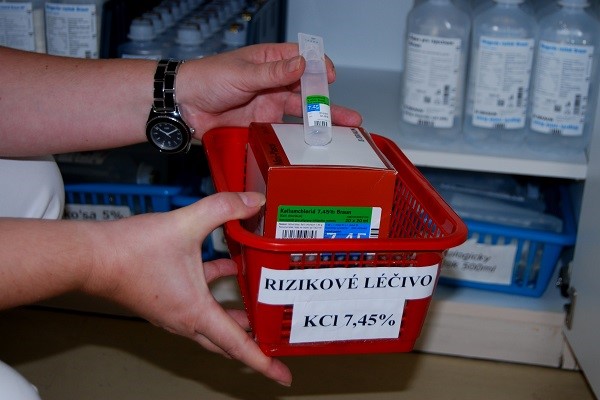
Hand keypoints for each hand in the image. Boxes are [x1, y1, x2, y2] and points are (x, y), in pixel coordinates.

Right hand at [83, 192, 291, 385]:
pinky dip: (213, 292)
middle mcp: (184, 319)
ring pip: (211, 323)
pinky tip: (224, 268)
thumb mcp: (186, 224)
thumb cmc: (130, 251)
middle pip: (226, 341)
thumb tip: (254, 202)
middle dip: (251, 343)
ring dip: (233, 318)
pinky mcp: (163, 299)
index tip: (283, 376)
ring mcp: (172, 312)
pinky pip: (196, 303)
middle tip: (272, 341)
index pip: (238, 345)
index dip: (264, 362)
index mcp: (195, 312)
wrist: (90, 257)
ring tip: (255, 307)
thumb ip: (223, 209)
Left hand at [176, 43, 362, 137]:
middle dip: (330, 103)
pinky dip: (299, 139)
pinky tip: (313, 146)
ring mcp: (269, 105)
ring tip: (344, 134)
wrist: (183, 106)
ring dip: (321, 123)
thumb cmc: (207, 78)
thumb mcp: (242, 73)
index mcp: (270, 61)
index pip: (303, 60)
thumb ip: (273, 73)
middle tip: (351, 118)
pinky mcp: (262, 125)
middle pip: (309, 91)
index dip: (320, 68)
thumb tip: (302, 64)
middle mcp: (274, 83)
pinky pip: (284, 132)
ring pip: (301, 113)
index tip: (329, 78)